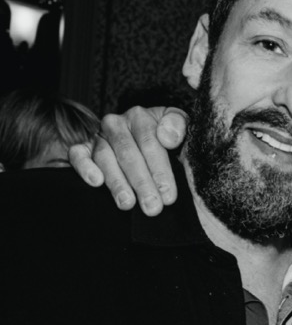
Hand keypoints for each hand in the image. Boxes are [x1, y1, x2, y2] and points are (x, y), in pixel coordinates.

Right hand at [69, 105, 186, 214]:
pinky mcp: (82, 148)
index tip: (168, 195)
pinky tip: (96, 181)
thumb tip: (167, 137)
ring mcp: (98, 136)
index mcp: (141, 118)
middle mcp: (117, 124)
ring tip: (128, 203)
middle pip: (129, 154)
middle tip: (153, 207)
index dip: (160, 170)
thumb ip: (179, 126)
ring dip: (117, 182)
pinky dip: (85, 167)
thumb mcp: (180, 128)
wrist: (145, 142)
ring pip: (105, 157)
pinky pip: (78, 155)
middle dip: (142, 183)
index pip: (150, 143)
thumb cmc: (167, 139)